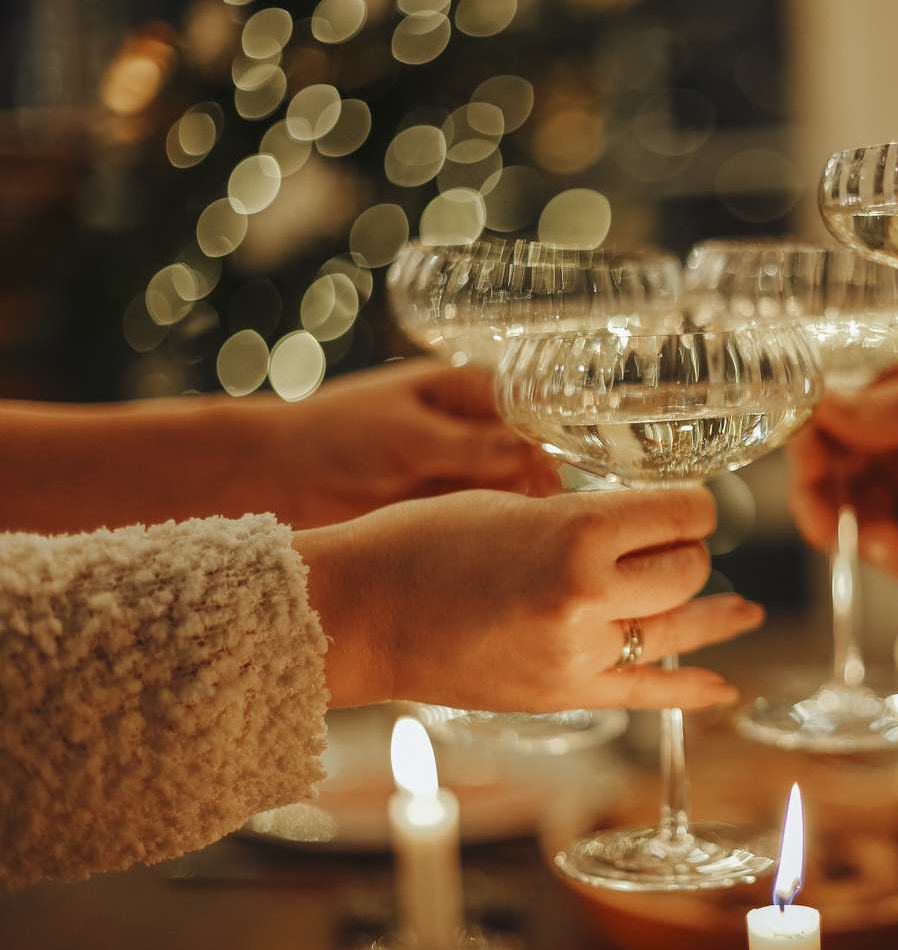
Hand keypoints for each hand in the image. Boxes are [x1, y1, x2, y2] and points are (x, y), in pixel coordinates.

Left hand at [257, 359, 559, 526]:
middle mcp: (476, 428)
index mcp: (470, 391)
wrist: (273, 476)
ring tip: (540, 546)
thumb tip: (538, 457)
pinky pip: (489, 520)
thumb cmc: (334, 435)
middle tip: (561, 525)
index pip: (538, 410)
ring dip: (526, 516)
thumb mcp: (408, 436)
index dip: (561, 443)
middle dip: (548, 487)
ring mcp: (463, 469)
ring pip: (517, 492)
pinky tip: (513, 557)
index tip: (571, 480)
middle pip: (535, 456)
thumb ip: (472, 447)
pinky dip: (501, 535)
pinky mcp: (448, 506)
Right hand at [297, 487, 763, 711]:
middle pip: (684, 570)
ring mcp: (578, 655)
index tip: (688, 498)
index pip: (680, 514)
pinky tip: (725, 688)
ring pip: (673, 627)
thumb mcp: (510, 505)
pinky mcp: (563, 695)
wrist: (358, 614)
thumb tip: (638, 523)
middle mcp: (588, 600)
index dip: (692, 503)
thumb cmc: (419, 542)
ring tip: (744, 610)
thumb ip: (582, 516)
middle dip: (684, 550)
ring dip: (705, 610)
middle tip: (667, 539)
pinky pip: (646, 694)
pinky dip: (691, 689)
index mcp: (575, 536)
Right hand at [788, 327, 897, 577]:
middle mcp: (892, 439)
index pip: (822, 430)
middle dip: (844, 520)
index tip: (819, 498)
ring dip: (880, 545)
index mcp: (886, 393)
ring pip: (871, 523)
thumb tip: (822, 406)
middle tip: (874, 538)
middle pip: (837, 487)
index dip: (808, 468)